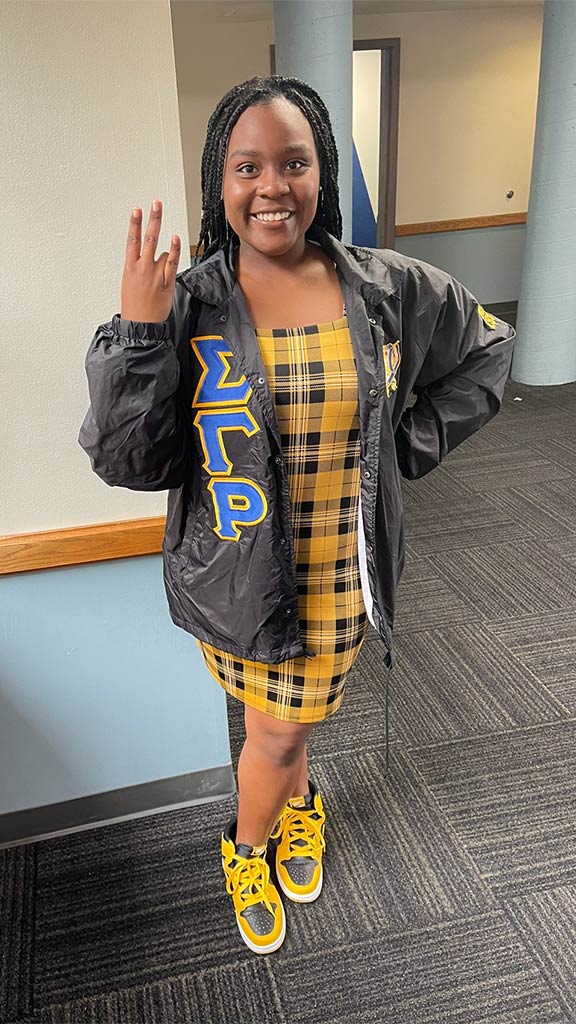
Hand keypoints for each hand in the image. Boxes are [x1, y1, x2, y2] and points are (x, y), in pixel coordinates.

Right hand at [120, 200, 180, 321]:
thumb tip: (150, 256)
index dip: (134, 224)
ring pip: (161, 251)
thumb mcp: (129, 283)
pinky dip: (174, 250)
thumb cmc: (135, 306)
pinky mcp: (167, 282)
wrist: (141, 325)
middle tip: (156, 204)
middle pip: (148, 238)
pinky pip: (172, 262)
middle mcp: (142, 268)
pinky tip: (176, 239)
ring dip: (163, 252)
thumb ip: (138, 267)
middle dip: (152, 219)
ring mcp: (155, 274)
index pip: (132, 240)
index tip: (137, 210)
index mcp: (130, 267)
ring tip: (159, 244)